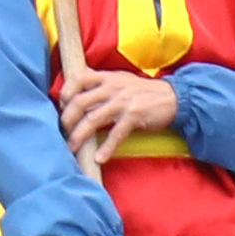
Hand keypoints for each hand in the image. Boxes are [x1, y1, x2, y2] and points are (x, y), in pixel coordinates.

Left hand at [54, 63, 185, 154]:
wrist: (172, 97)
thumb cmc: (142, 91)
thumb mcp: (120, 80)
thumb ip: (100, 82)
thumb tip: (78, 84)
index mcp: (107, 77)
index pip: (78, 78)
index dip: (65, 92)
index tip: (61, 106)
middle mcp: (112, 87)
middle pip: (80, 102)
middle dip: (67, 119)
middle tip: (63, 132)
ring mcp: (123, 101)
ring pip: (93, 119)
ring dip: (80, 136)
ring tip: (72, 148)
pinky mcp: (134, 115)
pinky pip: (116, 134)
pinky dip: (106, 148)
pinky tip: (99, 158)